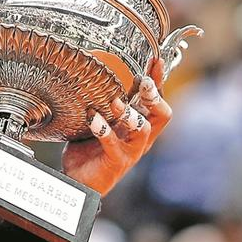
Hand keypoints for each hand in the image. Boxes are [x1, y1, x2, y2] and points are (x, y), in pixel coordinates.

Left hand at [62, 58, 171, 195]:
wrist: (79, 182)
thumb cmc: (89, 149)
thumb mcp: (100, 121)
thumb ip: (104, 104)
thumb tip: (95, 73)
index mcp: (137, 125)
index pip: (156, 100)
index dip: (159, 81)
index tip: (157, 60)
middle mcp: (139, 138)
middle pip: (162, 115)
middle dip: (154, 96)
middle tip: (144, 82)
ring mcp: (130, 151)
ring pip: (144, 129)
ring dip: (130, 114)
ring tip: (115, 102)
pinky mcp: (116, 162)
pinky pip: (114, 144)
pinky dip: (104, 129)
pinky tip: (93, 118)